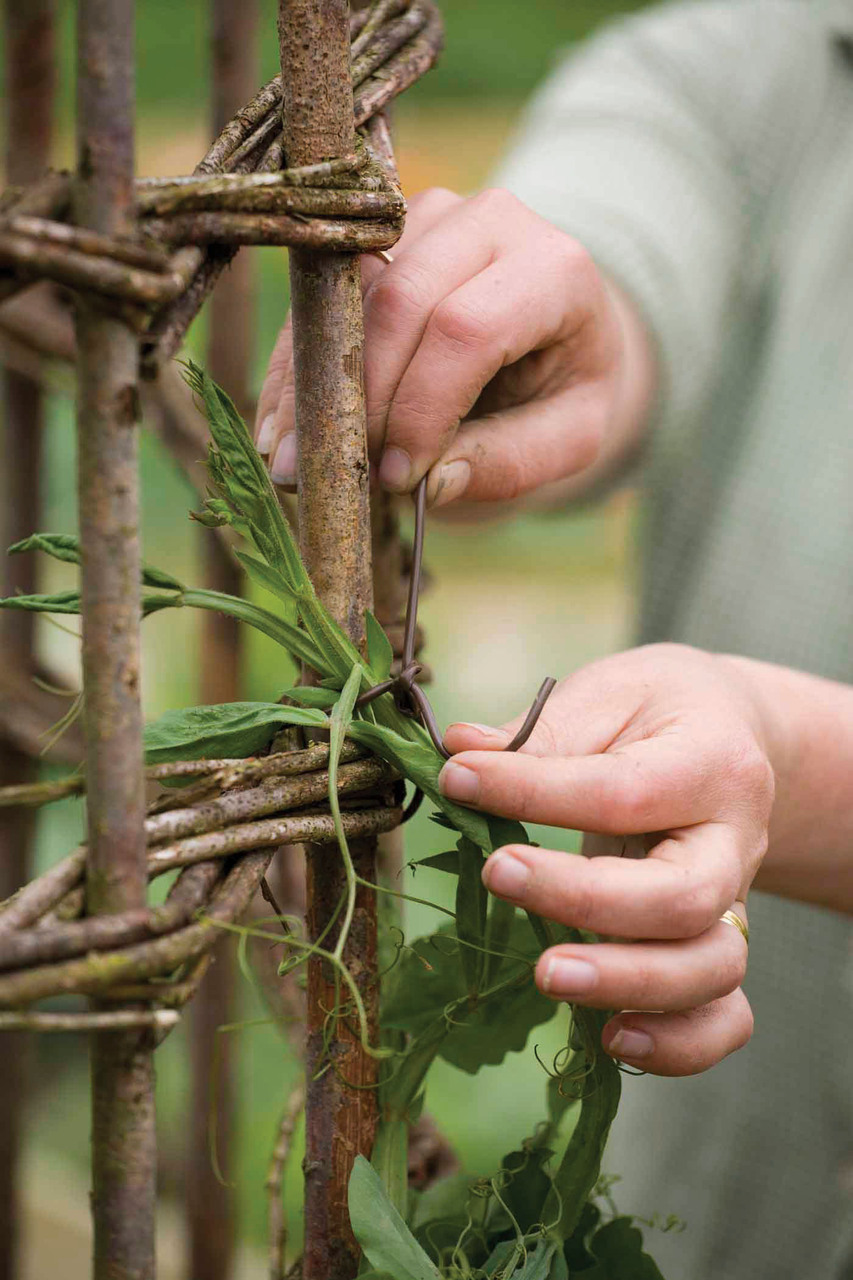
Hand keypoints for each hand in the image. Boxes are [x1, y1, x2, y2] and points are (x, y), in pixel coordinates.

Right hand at [255, 187, 652, 506]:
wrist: (556, 327)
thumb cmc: (563, 385)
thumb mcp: (571, 437)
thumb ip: (513, 461)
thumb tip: (435, 482)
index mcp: (554, 269)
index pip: (468, 329)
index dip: (421, 407)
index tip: (398, 475)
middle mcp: (490, 220)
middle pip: (399, 303)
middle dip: (362, 397)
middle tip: (341, 472)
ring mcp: (426, 216)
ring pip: (349, 294)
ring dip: (314, 386)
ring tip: (290, 461)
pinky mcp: (377, 234)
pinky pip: (318, 297)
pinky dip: (296, 368)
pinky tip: (280, 429)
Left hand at [438, 643, 775, 1075]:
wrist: (731, 738)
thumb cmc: (657, 712)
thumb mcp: (609, 693)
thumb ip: (543, 732)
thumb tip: (459, 752)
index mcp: (711, 764)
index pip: (623, 792)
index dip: (534, 790)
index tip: (457, 779)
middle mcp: (733, 844)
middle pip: (680, 897)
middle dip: (583, 898)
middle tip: (497, 873)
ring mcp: (732, 905)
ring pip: (710, 968)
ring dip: (626, 983)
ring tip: (546, 976)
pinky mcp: (715, 949)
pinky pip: (723, 1017)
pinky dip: (678, 1045)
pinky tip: (610, 1039)